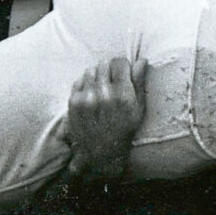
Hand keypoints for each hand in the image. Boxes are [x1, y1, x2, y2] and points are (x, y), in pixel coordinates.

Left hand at [66, 56, 146, 180]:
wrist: (100, 153)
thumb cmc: (124, 130)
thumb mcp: (139, 109)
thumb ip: (139, 83)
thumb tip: (142, 61)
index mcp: (123, 94)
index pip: (120, 62)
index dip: (123, 65)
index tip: (123, 73)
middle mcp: (103, 93)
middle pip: (104, 63)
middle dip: (110, 70)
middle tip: (112, 82)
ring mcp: (86, 97)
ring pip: (91, 70)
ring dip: (97, 76)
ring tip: (101, 89)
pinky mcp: (73, 102)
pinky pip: (79, 80)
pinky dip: (85, 84)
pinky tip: (91, 96)